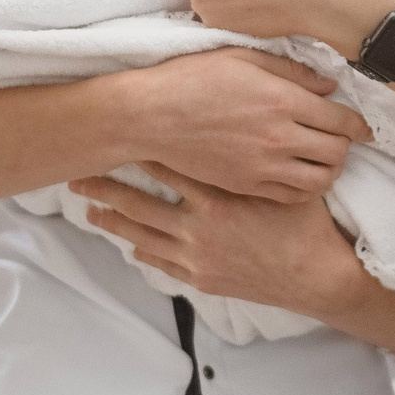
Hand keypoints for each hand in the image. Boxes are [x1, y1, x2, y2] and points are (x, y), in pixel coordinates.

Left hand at [73, 162, 359, 315]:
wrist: (318, 276)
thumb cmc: (308, 222)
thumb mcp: (286, 178)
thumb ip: (262, 148)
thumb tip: (252, 115)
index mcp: (218, 195)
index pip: (166, 166)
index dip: (135, 150)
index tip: (112, 137)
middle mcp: (199, 227)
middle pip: (139, 203)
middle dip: (105, 189)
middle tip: (76, 177)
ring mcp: (197, 256)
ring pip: (143, 236)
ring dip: (114, 221)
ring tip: (89, 209)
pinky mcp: (202, 279)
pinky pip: (162, 263)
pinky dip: (143, 251)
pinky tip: (130, 245)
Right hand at [128, 48, 368, 202]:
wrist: (151, 116)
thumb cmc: (192, 78)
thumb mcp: (243, 58)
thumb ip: (291, 71)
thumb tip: (330, 85)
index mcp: (282, 101)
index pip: (342, 121)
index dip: (358, 124)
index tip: (361, 125)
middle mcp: (278, 137)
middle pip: (337, 153)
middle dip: (346, 146)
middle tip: (340, 138)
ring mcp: (262, 166)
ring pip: (320, 180)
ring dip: (329, 170)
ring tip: (323, 159)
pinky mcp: (246, 185)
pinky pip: (292, 196)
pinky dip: (305, 187)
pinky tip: (299, 173)